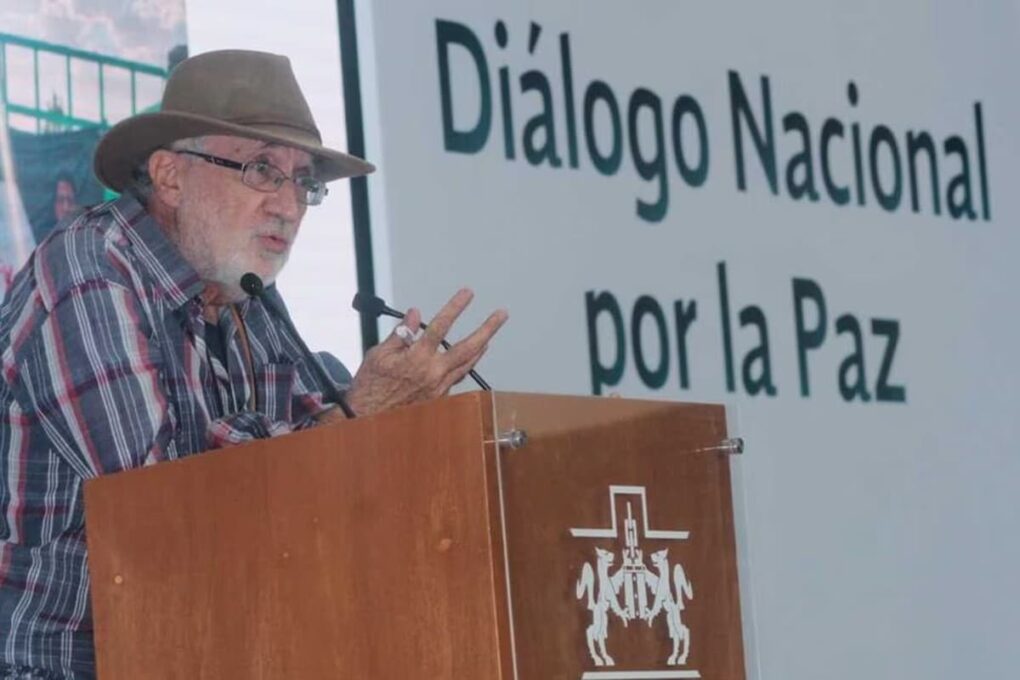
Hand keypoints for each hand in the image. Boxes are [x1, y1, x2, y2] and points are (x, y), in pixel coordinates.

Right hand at [345, 288, 507, 416]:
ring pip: (468, 364)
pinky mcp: (439, 398)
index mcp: (417, 358)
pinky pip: (458, 377)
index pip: (441, 326)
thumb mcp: (379, 354)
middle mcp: (433, 373)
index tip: (467, 294)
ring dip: (481, 347)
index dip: (455, 307)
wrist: (368, 418)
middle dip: (487, 329)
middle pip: (468, 347)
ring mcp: (439, 387)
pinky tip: (469, 357)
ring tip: (489, 335)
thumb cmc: (370, 387)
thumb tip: (415, 314)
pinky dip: (466, 365)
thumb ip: (401, 333)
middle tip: (500, 315)